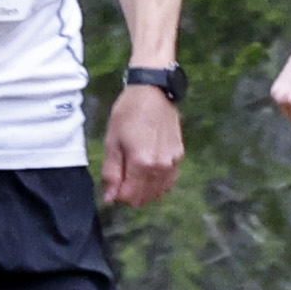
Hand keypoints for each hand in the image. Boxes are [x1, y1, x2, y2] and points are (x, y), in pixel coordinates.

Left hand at [101, 79, 183, 207]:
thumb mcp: (112, 141)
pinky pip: (169, 181)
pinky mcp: (179, 156)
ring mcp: (173, 162)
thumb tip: (110, 197)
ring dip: (145, 192)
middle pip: (145, 197)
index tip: (112, 186)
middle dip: (130, 195)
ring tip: (134, 178)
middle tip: (121, 181)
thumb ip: (112, 171)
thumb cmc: (128, 113)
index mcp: (142, 163)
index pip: (130, 196)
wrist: (154, 92)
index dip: (117, 195)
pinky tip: (150, 176)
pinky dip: (158, 185)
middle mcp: (161, 167)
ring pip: (159, 192)